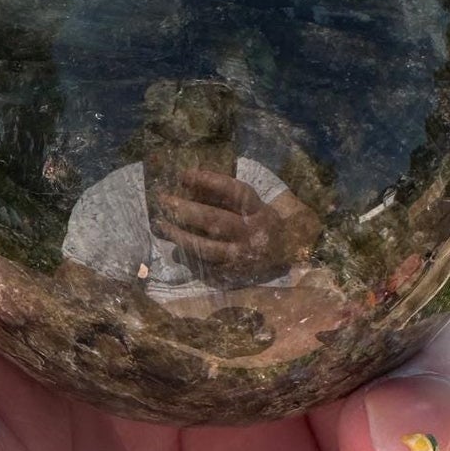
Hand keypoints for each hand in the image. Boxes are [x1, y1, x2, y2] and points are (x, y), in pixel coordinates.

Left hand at [157, 169, 322, 282]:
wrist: (287, 252)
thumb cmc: (259, 220)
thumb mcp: (250, 203)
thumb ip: (222, 195)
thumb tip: (187, 183)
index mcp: (257, 210)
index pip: (233, 192)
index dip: (208, 182)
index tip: (184, 175)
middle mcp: (251, 233)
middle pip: (215, 220)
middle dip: (185, 210)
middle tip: (163, 200)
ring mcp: (242, 256)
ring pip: (207, 248)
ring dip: (180, 237)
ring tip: (162, 226)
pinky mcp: (234, 274)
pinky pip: (207, 267)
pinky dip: (189, 258)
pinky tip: (176, 249)